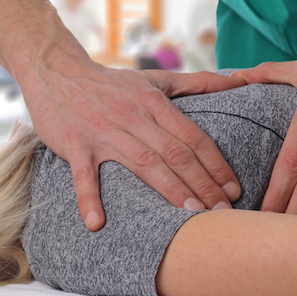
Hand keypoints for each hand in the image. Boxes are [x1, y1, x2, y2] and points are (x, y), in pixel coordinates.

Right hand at [20, 61, 246, 230]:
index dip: (216, 164)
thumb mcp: (155, 79)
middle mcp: (132, 115)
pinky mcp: (74, 143)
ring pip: (142, 163)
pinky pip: (83, 173)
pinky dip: (89, 198)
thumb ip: (198, 82)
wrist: (57, 71)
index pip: (192, 137)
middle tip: (224, 212)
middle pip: (174, 153)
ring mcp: (103, 130)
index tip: (234, 190)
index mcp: (153, 102)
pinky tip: (97, 224)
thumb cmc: (111, 82)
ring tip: (191, 216)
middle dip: (202, 184)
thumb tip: (239, 81)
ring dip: (169, 190)